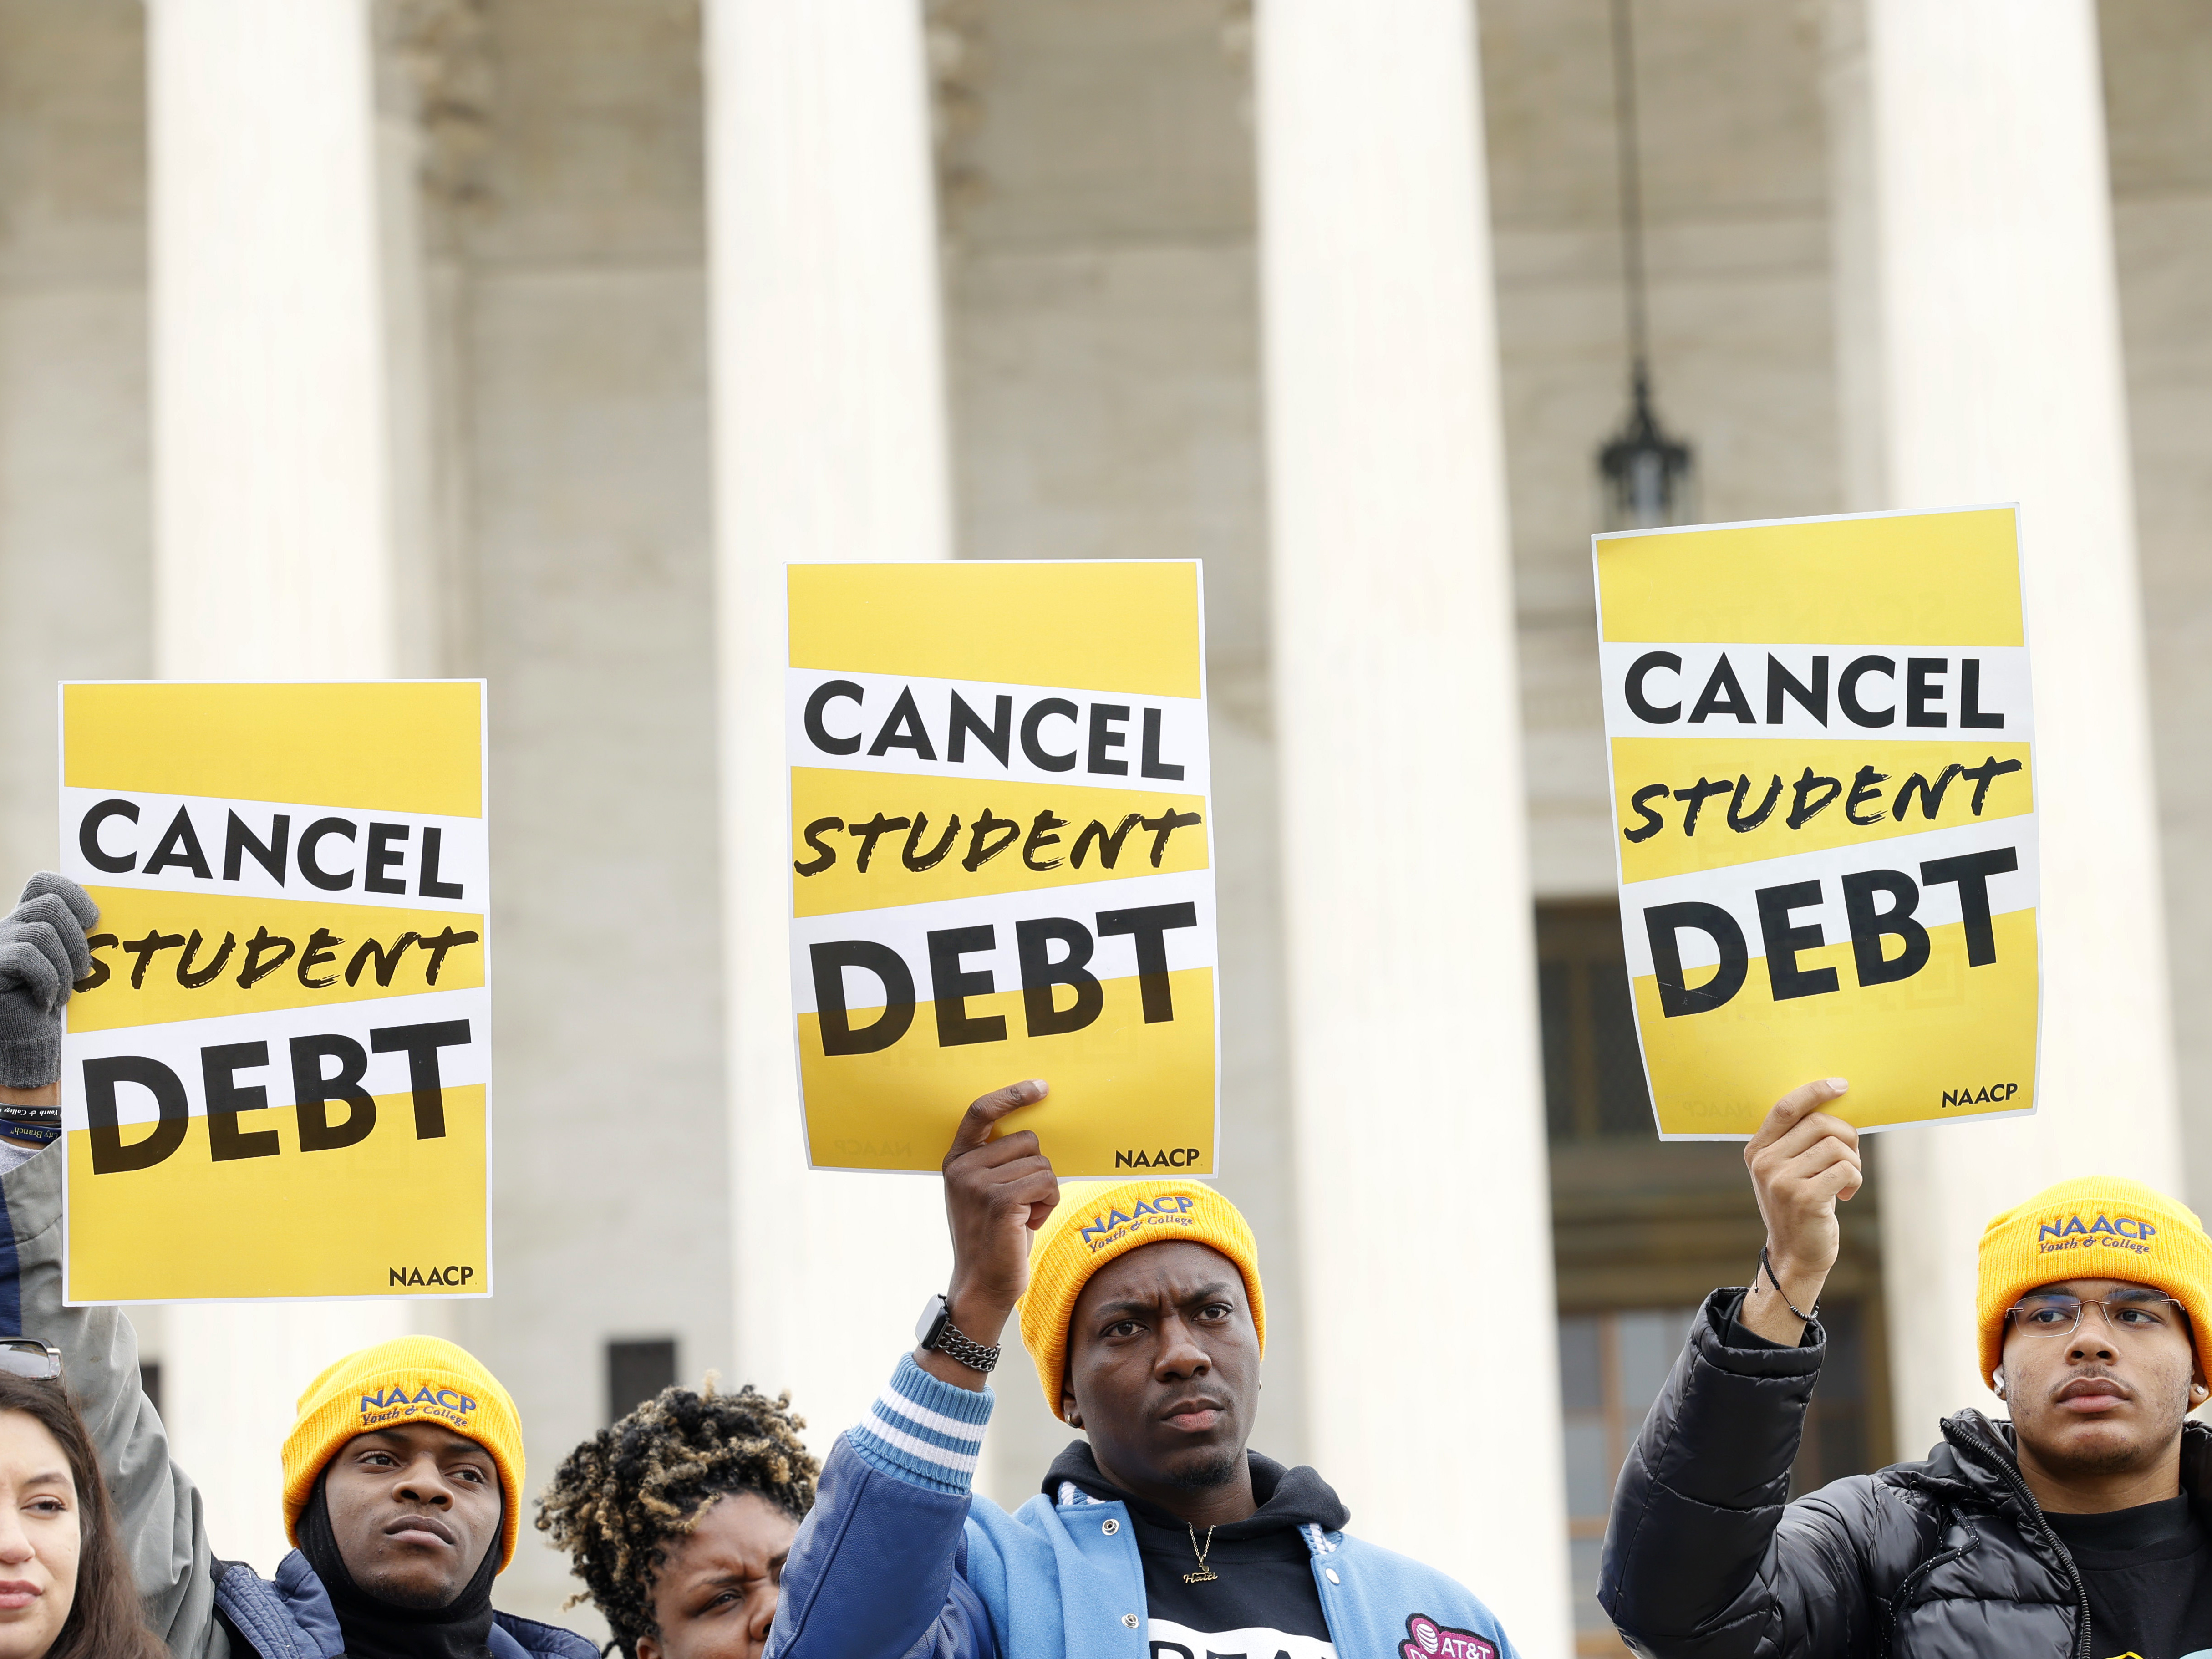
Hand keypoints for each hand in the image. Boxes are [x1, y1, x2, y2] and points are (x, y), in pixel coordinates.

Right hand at [0, 875, 97, 1092]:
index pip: (44, 882)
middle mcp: (9, 926)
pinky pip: (27, 957)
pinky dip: (48, 980)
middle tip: (84, 971)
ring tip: (68, 990)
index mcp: (29, 920)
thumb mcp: (71, 964)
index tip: (93, 921)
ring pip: (42, 932)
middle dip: (77, 939)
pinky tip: (49, 1000)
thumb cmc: (54, 1000)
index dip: (73, 893)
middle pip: (50, 904)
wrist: (25, 1038)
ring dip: (65, 965)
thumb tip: (118, 924)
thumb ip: (81, 939)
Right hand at [918, 1080, 1057, 1386]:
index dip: (1011, 1094)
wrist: (981, 1285)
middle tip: (1021, 1204)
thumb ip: (998, 1162)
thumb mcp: (986, 1192)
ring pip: (1042, 1164)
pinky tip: (1029, 1224)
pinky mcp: (1000, 1201)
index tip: (1040, 1087)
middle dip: (1037, 1171)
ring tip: (1022, 1217)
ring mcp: (978, 1183)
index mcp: (957, 1160)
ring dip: (1044, 1192)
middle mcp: (963, 1167)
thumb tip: (1037, 1132)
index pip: (981, 1110)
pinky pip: (1047, 1183)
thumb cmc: (994, 1237)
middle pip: (1028, 1140)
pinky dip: (1048, 1204)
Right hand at [1741, 1078, 1860, 1344]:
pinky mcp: (1804, 1197)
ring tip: (1847, 1181)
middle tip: (1851, 1158)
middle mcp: (1765, 1162)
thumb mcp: (1786, 1171)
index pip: (1785, 1107)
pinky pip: (1845, 1169)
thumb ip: (1797, 1141)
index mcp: (1757, 1150)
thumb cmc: (1799, 1207)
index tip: (1841, 1085)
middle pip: (1819, 1124)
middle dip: (1847, 1136)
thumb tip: (1833, 1105)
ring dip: (1853, 1163)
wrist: (1796, 1255)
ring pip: (1837, 1147)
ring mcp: (1782, 1180)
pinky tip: (1846, 1194)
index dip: (1814, 1091)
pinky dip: (1855, 1179)